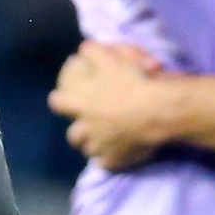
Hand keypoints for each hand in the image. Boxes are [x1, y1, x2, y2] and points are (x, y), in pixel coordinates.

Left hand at [50, 40, 172, 169]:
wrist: (157, 109)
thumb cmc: (133, 81)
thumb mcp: (110, 57)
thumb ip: (93, 52)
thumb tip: (84, 50)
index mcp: (81, 103)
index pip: (57, 103)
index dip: (61, 100)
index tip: (65, 99)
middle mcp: (86, 128)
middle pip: (73, 136)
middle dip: (78, 131)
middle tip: (87, 126)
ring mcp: (99, 147)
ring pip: (89, 151)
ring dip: (94, 146)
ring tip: (105, 142)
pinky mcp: (115, 161)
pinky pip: (109, 164)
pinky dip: (113, 160)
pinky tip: (120, 155)